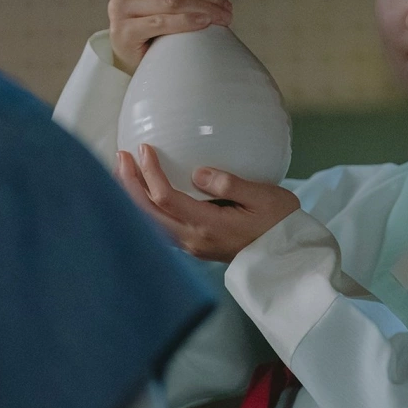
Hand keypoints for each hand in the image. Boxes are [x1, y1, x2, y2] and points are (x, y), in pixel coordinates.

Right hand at [108, 0, 231, 73]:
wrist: (135, 58)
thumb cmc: (156, 25)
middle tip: (227, 8)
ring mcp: (119, 7)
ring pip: (172, 1)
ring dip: (204, 8)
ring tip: (222, 18)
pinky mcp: (122, 31)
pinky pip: (161, 22)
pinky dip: (186, 22)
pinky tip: (204, 23)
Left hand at [113, 145, 299, 262]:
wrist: (286, 257)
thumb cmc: (280, 224)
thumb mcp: (263, 197)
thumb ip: (229, 184)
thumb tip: (198, 172)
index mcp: (208, 225)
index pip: (166, 198)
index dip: (151, 172)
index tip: (145, 149)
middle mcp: (193, 239)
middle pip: (146, 214)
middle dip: (129, 184)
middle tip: (121, 156)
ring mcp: (192, 247)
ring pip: (148, 224)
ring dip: (132, 198)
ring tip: (123, 173)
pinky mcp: (194, 247)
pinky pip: (158, 229)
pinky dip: (144, 210)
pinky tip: (143, 195)